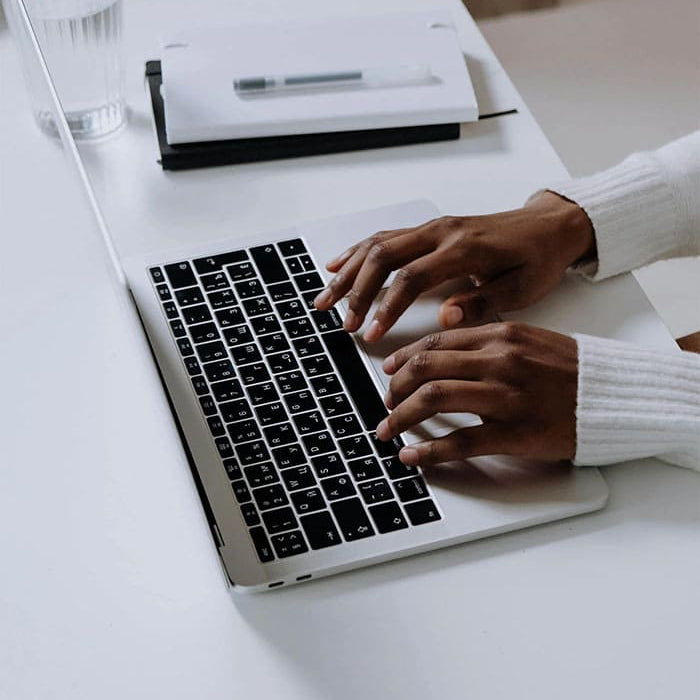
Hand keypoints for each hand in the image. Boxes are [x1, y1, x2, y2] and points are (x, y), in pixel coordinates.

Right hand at [314, 192, 593, 341]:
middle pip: (384, 257)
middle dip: (357, 291)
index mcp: (464, 249)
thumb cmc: (537, 259)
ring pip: (378, 244)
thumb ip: (481, 302)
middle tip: (343, 322)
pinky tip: (338, 265)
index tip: (372, 333)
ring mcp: (433, 227)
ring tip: (326, 298)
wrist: (548, 227)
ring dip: (349, 272)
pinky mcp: (429, 229)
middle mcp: (442, 232)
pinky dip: (358, 251)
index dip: (387, 306)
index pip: (412, 277)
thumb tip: (445, 317)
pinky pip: (386, 236)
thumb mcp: (521, 289)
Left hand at [375, 322, 578, 464]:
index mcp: (500, 335)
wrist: (614, 397)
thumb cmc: (571, 371)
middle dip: (395, 388)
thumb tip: (444, 353)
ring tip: (389, 429)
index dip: (403, 358)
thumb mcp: (528, 340)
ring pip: (434, 400)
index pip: (435, 342)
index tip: (389, 371)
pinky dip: (429, 450)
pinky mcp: (515, 432)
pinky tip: (412, 456)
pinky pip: (460, 441)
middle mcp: (498, 360)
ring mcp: (505, 396)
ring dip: (402, 416)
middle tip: (387, 403)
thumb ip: (487, 342)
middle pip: (426, 369)